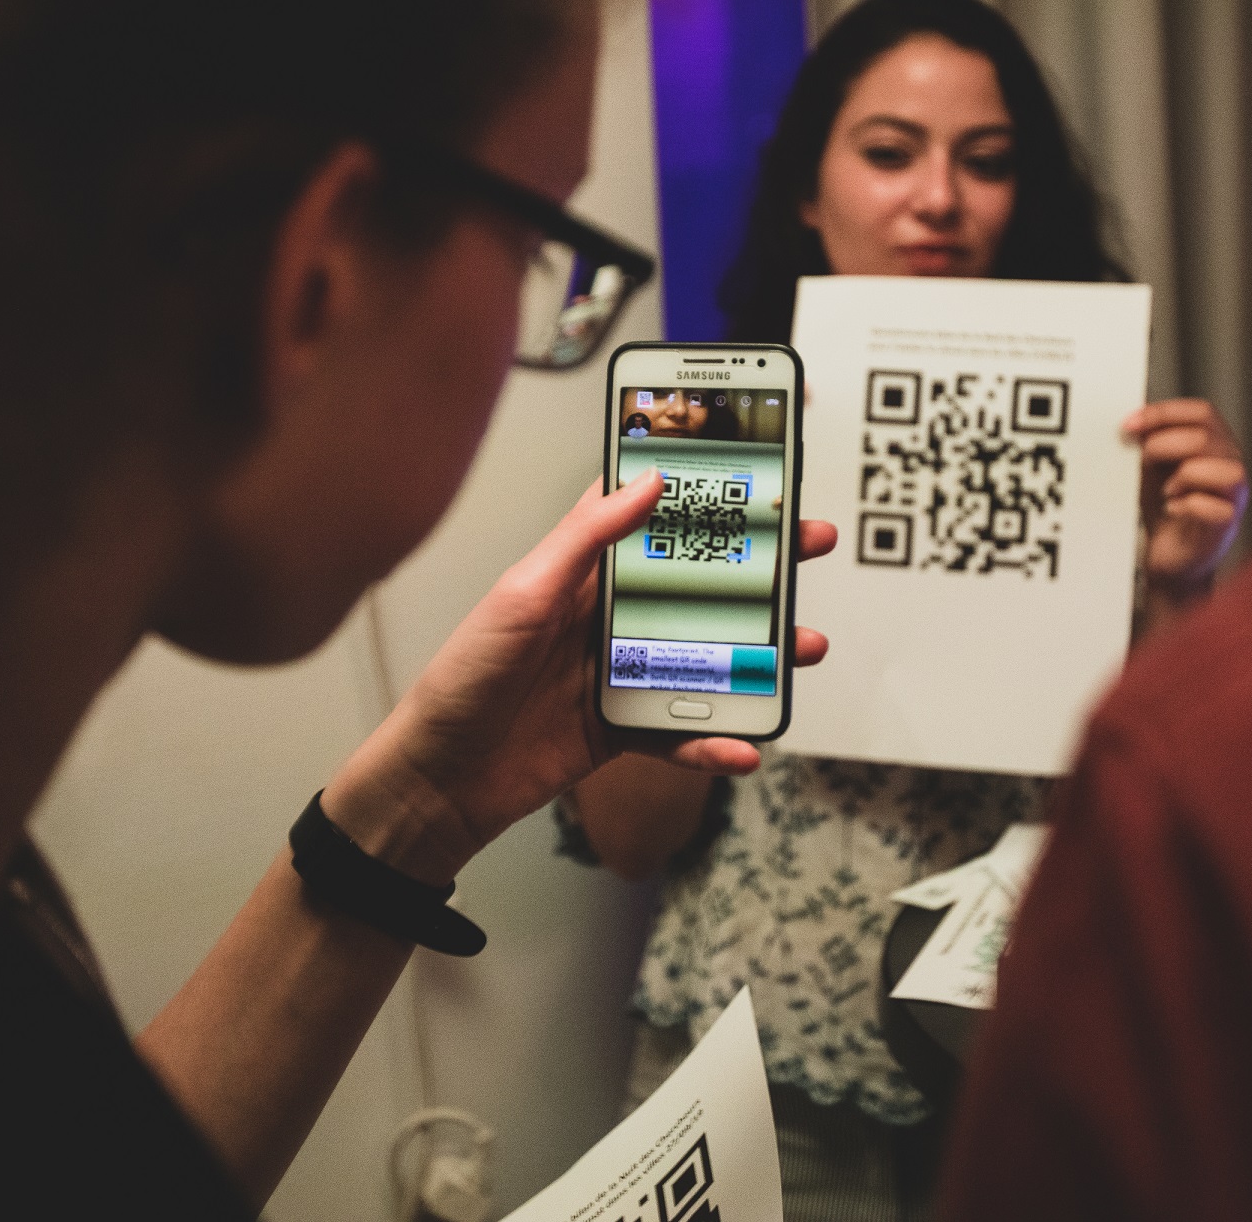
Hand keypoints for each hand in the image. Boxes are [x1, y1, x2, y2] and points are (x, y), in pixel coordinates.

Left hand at [324, 473, 836, 881]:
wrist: (439, 782)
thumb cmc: (464, 679)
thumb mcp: (522, 595)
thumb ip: (584, 539)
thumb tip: (646, 482)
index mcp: (582, 572)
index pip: (651, 515)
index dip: (702, 490)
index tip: (757, 468)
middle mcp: (608, 616)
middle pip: (699, 582)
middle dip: (761, 566)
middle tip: (812, 545)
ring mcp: (621, 673)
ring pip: (708, 655)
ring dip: (762, 654)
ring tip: (806, 648)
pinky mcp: (623, 729)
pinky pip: (683, 732)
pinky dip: (715, 740)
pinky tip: (742, 746)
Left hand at [1123, 399, 1246, 597]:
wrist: (1167, 555)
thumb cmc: (1164, 507)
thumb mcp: (1153, 467)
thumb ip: (1150, 442)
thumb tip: (1133, 422)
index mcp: (1215, 444)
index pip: (1202, 412)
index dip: (1165, 413)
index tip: (1130, 424)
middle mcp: (1231, 465)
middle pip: (1208, 438)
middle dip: (1165, 444)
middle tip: (1142, 459)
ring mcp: (1234, 497)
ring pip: (1226, 471)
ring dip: (1186, 476)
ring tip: (1166, 490)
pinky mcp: (1226, 526)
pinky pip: (1217, 509)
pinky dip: (1188, 506)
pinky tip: (1173, 509)